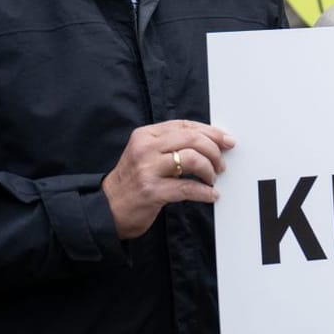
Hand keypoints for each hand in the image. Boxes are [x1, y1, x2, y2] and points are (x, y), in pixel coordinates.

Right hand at [101, 120, 233, 239]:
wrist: (107, 208)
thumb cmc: (132, 181)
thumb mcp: (145, 154)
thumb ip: (170, 145)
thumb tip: (209, 142)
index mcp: (145, 135)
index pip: (185, 126)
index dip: (210, 132)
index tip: (226, 140)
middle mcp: (145, 149)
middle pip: (192, 140)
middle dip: (214, 151)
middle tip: (221, 164)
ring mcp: (148, 170)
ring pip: (193, 159)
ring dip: (210, 170)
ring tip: (211, 179)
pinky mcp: (152, 192)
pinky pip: (188, 188)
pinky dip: (205, 192)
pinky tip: (210, 195)